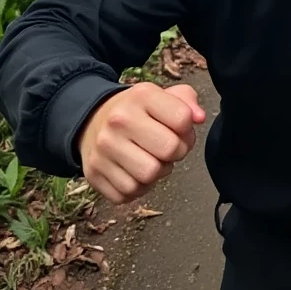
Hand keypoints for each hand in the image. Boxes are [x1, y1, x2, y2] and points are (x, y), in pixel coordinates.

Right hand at [76, 82, 205, 203]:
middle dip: (176, 153)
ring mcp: (104, 148)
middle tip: (168, 150)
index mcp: (141, 96)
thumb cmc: (136, 111)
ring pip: (150, 176)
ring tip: (151, 160)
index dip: (188, 130)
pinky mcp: (94, 173)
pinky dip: (137, 188)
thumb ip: (187, 102)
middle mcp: (119, 120)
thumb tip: (199, 118)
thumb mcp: (161, 96)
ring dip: (157, 173)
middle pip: (170, 150)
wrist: (91, 122)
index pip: (183, 119)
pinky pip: (129, 193)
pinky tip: (134, 172)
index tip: (179, 131)